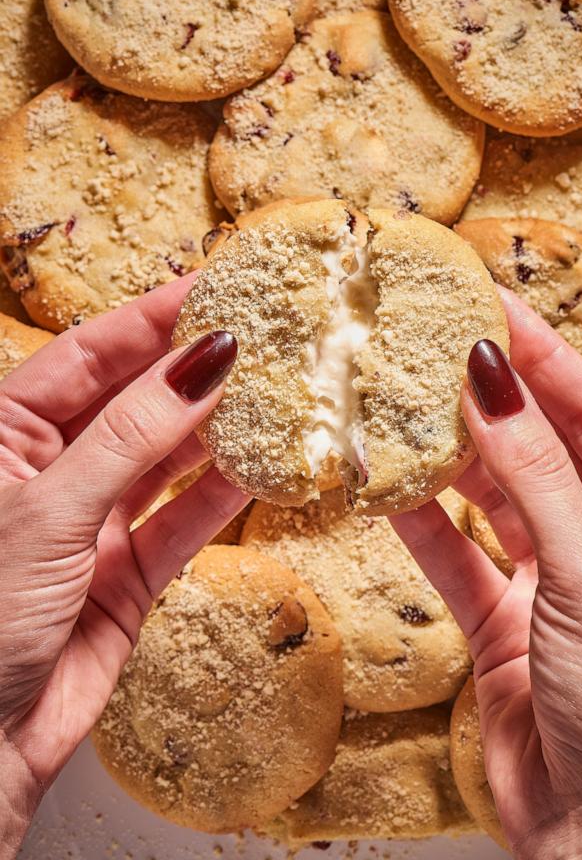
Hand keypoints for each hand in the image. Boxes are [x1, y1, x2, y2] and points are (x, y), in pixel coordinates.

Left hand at [0, 277, 249, 859]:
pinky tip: (263, 468)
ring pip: (167, 458)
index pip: (89, 353)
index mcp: (6, 434)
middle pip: (135, 399)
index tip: (214, 286)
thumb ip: (131, 437)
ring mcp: (93, 520)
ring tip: (277, 393)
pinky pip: (184, 520)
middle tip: (264, 335)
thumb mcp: (50, 511)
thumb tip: (203, 362)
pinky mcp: (128, 573)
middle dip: (195, 369)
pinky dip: (223, 496)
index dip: (152, 317)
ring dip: (218, 429)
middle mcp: (52, 468)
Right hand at [392, 289, 581, 859]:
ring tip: (397, 406)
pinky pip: (459, 558)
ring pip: (494, 498)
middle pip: (540, 447)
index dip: (542, 356)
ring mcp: (555, 581)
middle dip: (486, 399)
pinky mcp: (508, 624)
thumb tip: (492, 380)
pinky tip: (386, 489)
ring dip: (446, 458)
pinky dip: (422, 526)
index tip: (488, 305)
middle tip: (428, 344)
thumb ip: (534, 475)